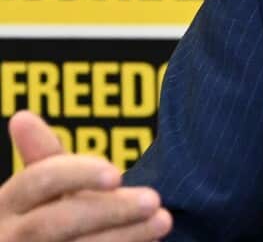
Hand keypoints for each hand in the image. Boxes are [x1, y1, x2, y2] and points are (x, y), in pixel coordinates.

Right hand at [0, 111, 171, 241]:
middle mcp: (11, 236)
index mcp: (6, 204)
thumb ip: (43, 156)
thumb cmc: (45, 217)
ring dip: (126, 236)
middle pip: (59, 221)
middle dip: (109, 209)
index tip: (117, 173)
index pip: (39, 180)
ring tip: (163, 220)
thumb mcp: (41, 190)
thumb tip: (22, 116)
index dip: (77, 175)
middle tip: (154, 200)